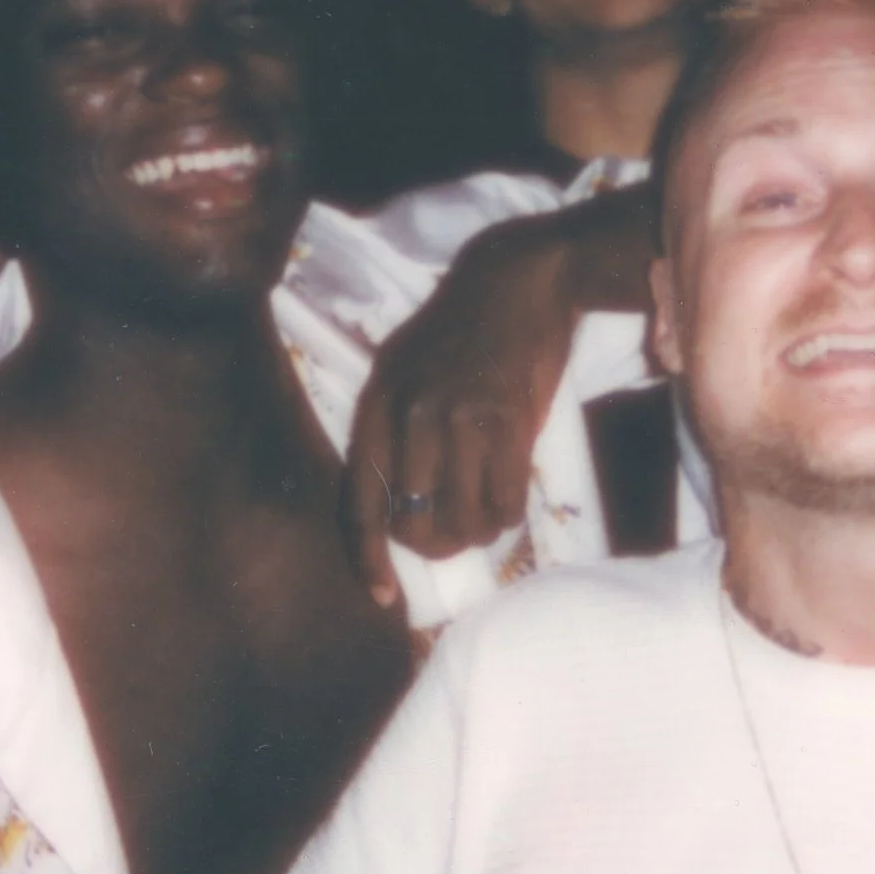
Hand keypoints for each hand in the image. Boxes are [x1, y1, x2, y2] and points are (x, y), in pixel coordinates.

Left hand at [343, 222, 578, 605]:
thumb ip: (394, 431)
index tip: (383, 594)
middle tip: (455, 541)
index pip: (359, 502)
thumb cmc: (458, 330)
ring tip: (486, 522)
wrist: (515, 279)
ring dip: (476, 534)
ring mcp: (460, 418)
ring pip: (462, 519)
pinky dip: (507, 516)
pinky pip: (504, 500)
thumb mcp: (402, 368)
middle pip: (412, 523)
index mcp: (375, 406)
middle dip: (436, 547)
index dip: (368, 557)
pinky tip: (509, 504)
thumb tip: (401, 508)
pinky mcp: (509, 420)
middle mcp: (410, 416)